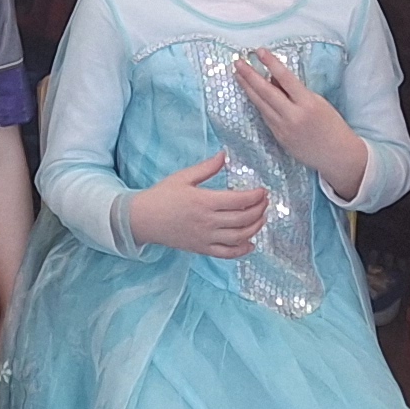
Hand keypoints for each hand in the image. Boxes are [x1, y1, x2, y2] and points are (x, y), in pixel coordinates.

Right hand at [124, 153, 269, 258]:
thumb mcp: (183, 177)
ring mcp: (206, 238)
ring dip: (255, 228)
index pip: (239, 200)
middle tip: (265, 202)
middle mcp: (208, 221)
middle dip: (259, 210)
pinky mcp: (202, 249)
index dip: (256, 196)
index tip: (263, 190)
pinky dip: (241, 250)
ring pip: (239, 237)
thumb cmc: (163, 195)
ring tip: (261, 218)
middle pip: (243, 219)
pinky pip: (227, 253)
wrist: (144, 219)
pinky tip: (250, 243)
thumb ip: (207, 168)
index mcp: (205, 201)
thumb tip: (224, 155)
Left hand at [232, 49, 365, 195]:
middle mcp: (293, 116)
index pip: (285, 78)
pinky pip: (265, 116)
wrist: (337, 155)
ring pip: (261, 104)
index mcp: (307, 103)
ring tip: (238, 75)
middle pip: (266, 92)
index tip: (259, 51)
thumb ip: (294, 91)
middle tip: (238, 62)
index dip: (271, 63)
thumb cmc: (331, 124)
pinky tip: (250, 93)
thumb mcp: (317, 102)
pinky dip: (258, 103)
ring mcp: (283, 128)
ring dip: (247, 88)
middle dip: (250, 75)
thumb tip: (273, 77)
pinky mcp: (279, 137)